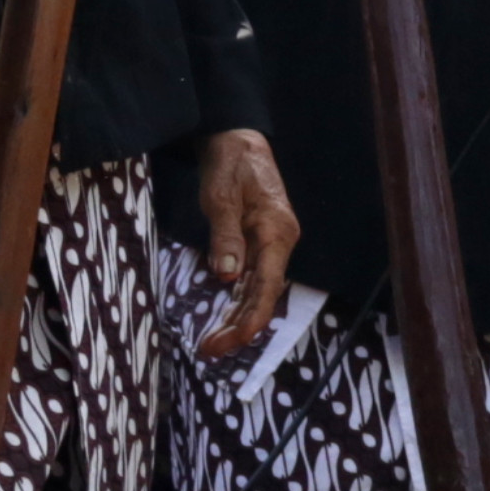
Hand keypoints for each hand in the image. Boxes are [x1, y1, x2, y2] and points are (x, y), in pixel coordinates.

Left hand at [185, 129, 298, 361]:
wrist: (238, 140)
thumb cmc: (231, 164)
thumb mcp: (220, 196)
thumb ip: (225, 236)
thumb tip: (227, 276)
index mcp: (277, 231)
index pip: (267, 285)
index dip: (251, 317)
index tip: (232, 340)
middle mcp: (280, 242)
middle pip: (263, 294)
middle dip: (239, 326)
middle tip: (209, 351)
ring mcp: (271, 244)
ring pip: (257, 290)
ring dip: (236, 318)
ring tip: (213, 344)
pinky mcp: (259, 243)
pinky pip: (251, 279)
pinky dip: (237, 301)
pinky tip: (225, 319)